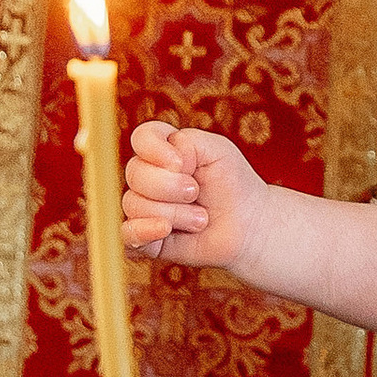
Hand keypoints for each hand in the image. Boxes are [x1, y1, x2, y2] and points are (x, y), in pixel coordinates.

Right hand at [123, 119, 263, 272]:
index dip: (155, 150)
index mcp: (164, 150)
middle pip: (135, 174)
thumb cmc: (233, 184)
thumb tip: (163, 164)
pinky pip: (126, 234)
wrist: (249, 227)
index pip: (141, 138)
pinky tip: (166, 230)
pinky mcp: (144, 238)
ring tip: (200, 219)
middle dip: (171, 187)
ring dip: (175, 213)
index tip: (181, 164)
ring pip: (135, 204)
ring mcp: (143, 207)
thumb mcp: (218, 150)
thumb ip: (187, 142)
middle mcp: (148, 177)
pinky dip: (144, 231)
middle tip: (197, 194)